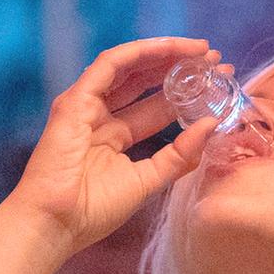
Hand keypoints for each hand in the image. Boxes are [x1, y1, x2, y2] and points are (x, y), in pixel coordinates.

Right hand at [0, 36, 218, 258]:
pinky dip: (139, 53)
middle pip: (144, 83)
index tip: (218, 85)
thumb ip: (178, 156)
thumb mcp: (147, 181)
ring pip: (129, 67)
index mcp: (114, 138)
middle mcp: (100, 117)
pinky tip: (169, 48)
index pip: (155, 108)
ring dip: (165, 54)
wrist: (56, 224)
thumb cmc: (93, 211)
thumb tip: (210, 126)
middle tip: (216, 60)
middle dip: (180, 69)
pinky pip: (109, 65)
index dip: (186, 95)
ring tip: (200, 49)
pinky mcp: (75, 100)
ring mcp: (85, 106)